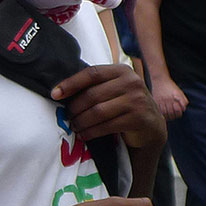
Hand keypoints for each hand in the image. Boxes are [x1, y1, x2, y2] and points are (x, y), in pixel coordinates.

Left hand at [51, 63, 166, 148]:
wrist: (151, 126)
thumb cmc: (124, 105)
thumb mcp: (113, 90)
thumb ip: (94, 86)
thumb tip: (58, 92)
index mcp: (122, 71)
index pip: (91, 73)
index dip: (70, 84)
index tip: (54, 94)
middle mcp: (132, 82)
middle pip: (92, 95)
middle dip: (75, 109)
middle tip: (67, 117)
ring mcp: (137, 100)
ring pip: (97, 112)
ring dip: (81, 122)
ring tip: (74, 126)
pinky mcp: (139, 118)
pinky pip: (106, 126)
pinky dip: (91, 132)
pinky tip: (84, 134)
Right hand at [150, 77, 187, 119]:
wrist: (160, 80)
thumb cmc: (171, 87)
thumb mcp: (179, 92)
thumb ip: (183, 101)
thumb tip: (183, 110)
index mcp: (174, 98)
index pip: (177, 111)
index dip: (179, 113)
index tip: (178, 113)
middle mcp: (167, 100)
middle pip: (170, 113)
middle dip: (173, 116)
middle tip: (173, 116)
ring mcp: (160, 101)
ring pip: (164, 113)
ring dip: (167, 116)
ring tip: (168, 116)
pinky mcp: (155, 101)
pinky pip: (158, 110)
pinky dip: (161, 114)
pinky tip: (163, 114)